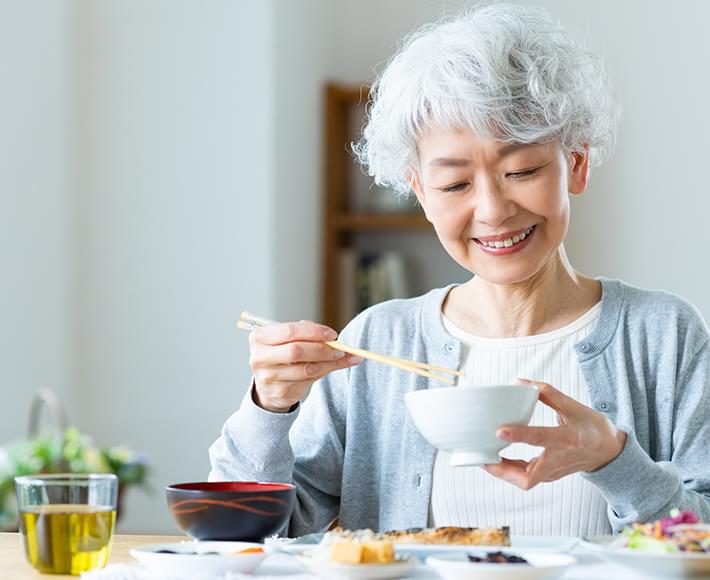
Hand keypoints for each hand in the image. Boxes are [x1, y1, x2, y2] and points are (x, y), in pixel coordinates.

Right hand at [249, 320, 361, 412]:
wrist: (268, 387)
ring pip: (306, 368)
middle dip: (322, 349)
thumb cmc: (281, 356)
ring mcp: (269, 377)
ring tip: (341, 357)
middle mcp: (260, 357)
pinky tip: (333, 366)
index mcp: (260, 337)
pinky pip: (309, 381)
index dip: (314, 332)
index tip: (332, 335)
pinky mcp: (281, 392)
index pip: (290, 331)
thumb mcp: (287, 341)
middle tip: (339, 349)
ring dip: (329, 362)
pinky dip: (325, 372)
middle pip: (296, 350)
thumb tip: (331, 337)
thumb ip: (306, 335)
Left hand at [483, 379, 626, 489]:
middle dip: (504, 470)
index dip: (518, 435)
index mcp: (567, 438)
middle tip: (484, 459)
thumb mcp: (573, 405)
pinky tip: (498, 460)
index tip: (499, 431)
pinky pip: (527, 478)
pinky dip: (511, 471)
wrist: (610, 451)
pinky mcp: (551, 475)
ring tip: (484, 459)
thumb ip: (546, 393)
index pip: (539, 438)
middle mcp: (560, 459)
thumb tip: (520, 383)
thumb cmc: (593, 427)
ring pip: (526, 481)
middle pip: (529, 476)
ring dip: (503, 472)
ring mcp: (555, 471)